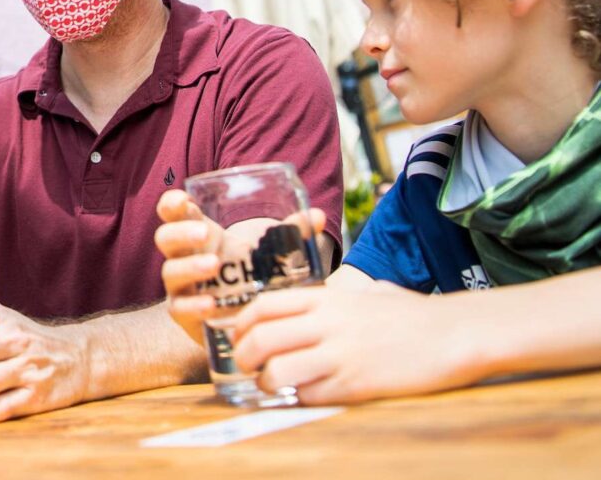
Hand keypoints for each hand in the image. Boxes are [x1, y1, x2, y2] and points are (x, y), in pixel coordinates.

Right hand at [153, 190, 325, 346]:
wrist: (253, 321)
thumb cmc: (257, 278)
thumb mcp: (273, 254)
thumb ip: (293, 235)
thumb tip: (318, 215)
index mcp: (202, 235)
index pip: (175, 213)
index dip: (172, 203)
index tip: (183, 199)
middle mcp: (186, 257)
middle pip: (165, 238)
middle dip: (181, 232)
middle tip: (205, 233)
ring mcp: (183, 287)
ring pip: (170, 271)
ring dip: (189, 266)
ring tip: (214, 265)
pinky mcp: (186, 315)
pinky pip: (179, 308)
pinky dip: (192, 305)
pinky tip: (211, 304)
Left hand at [232, 281, 476, 404]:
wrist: (456, 334)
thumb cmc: (413, 315)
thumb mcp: (366, 294)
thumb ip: (333, 300)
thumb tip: (306, 310)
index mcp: (327, 298)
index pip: (264, 306)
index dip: (242, 323)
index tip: (238, 335)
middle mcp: (327, 323)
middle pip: (261, 338)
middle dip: (243, 355)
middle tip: (246, 365)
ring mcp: (341, 355)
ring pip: (278, 371)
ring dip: (267, 382)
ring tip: (272, 385)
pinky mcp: (358, 385)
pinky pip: (310, 395)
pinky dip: (300, 398)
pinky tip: (308, 395)